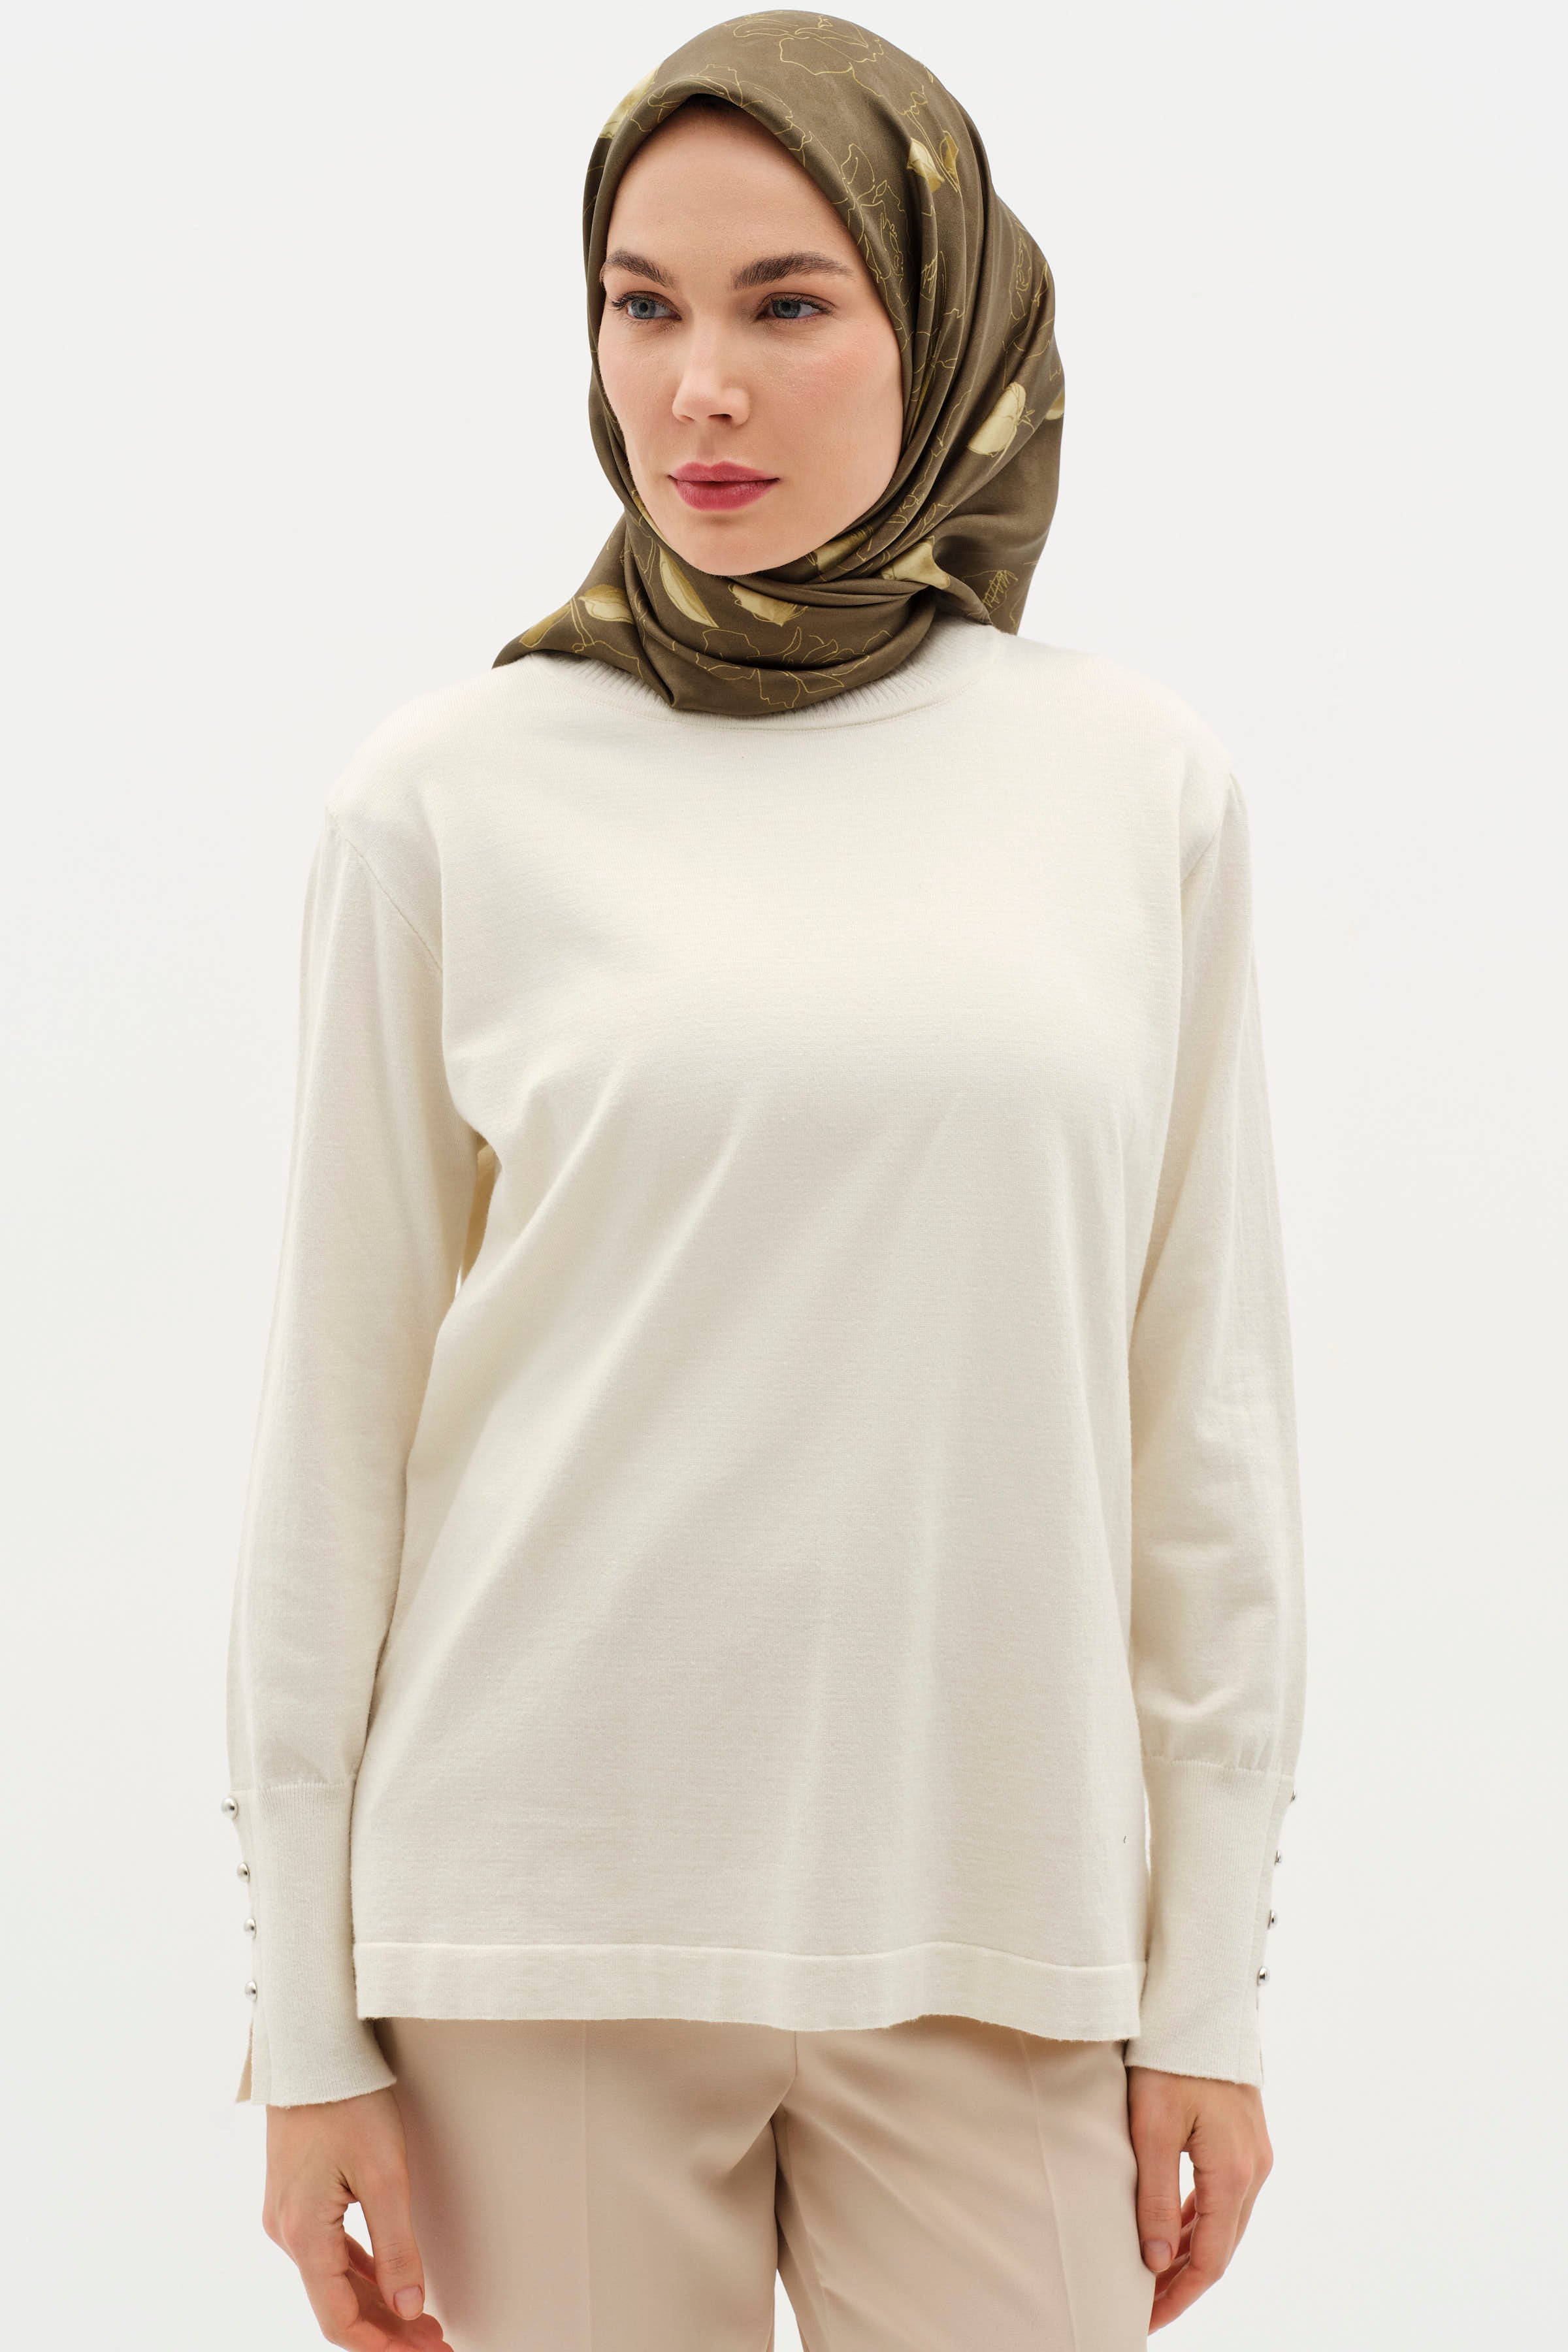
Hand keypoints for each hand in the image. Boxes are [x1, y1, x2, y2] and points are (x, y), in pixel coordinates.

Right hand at [262, 2086, 453, 2349]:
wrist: (311, 2049)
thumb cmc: (347, 2100)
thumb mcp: (384, 2174)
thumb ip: (397, 2247)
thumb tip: (410, 2309)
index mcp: (303, 2234)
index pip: (339, 2319)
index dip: (382, 2346)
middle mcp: (287, 2232)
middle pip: (337, 2304)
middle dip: (387, 2331)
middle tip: (435, 2343)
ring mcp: (289, 2215)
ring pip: (334, 2281)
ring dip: (377, 2305)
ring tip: (422, 2322)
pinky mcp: (298, 2198)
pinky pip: (329, 2253)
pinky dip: (361, 2274)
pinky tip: (390, 2283)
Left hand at [1126, 2066, 1272, 2330]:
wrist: (1201, 2002)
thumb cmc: (1170, 2059)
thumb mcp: (1151, 2128)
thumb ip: (1153, 2197)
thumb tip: (1154, 2262)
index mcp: (1233, 2174)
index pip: (1209, 2260)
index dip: (1178, 2296)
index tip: (1145, 2319)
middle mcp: (1254, 2170)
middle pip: (1220, 2247)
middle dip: (1183, 2282)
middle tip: (1144, 2307)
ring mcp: (1254, 2154)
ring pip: (1223, 2223)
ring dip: (1191, 2252)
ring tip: (1152, 2278)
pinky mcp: (1245, 2138)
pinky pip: (1224, 2195)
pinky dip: (1199, 2220)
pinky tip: (1174, 2230)